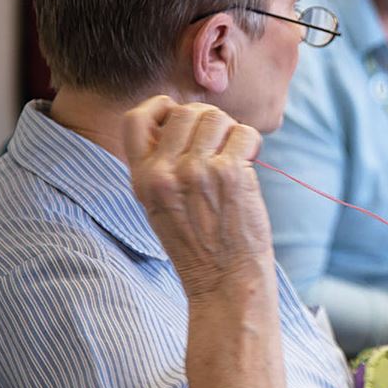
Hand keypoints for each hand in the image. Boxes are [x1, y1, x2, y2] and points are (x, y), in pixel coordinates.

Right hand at [123, 96, 273, 299]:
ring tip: (235, 155)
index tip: (179, 113)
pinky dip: (252, 144)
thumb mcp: (159, 205)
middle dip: (209, 119)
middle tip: (221, 142)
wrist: (224, 281)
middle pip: (187, 112)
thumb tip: (179, 120)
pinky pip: (245, 134)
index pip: (135, 119)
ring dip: (232, 131)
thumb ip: (161, 166)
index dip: (160, 106)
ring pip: (217, 118)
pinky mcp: (231, 173)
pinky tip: (250, 162)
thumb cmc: (198, 244)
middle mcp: (166, 171)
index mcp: (143, 178)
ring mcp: (198, 170)